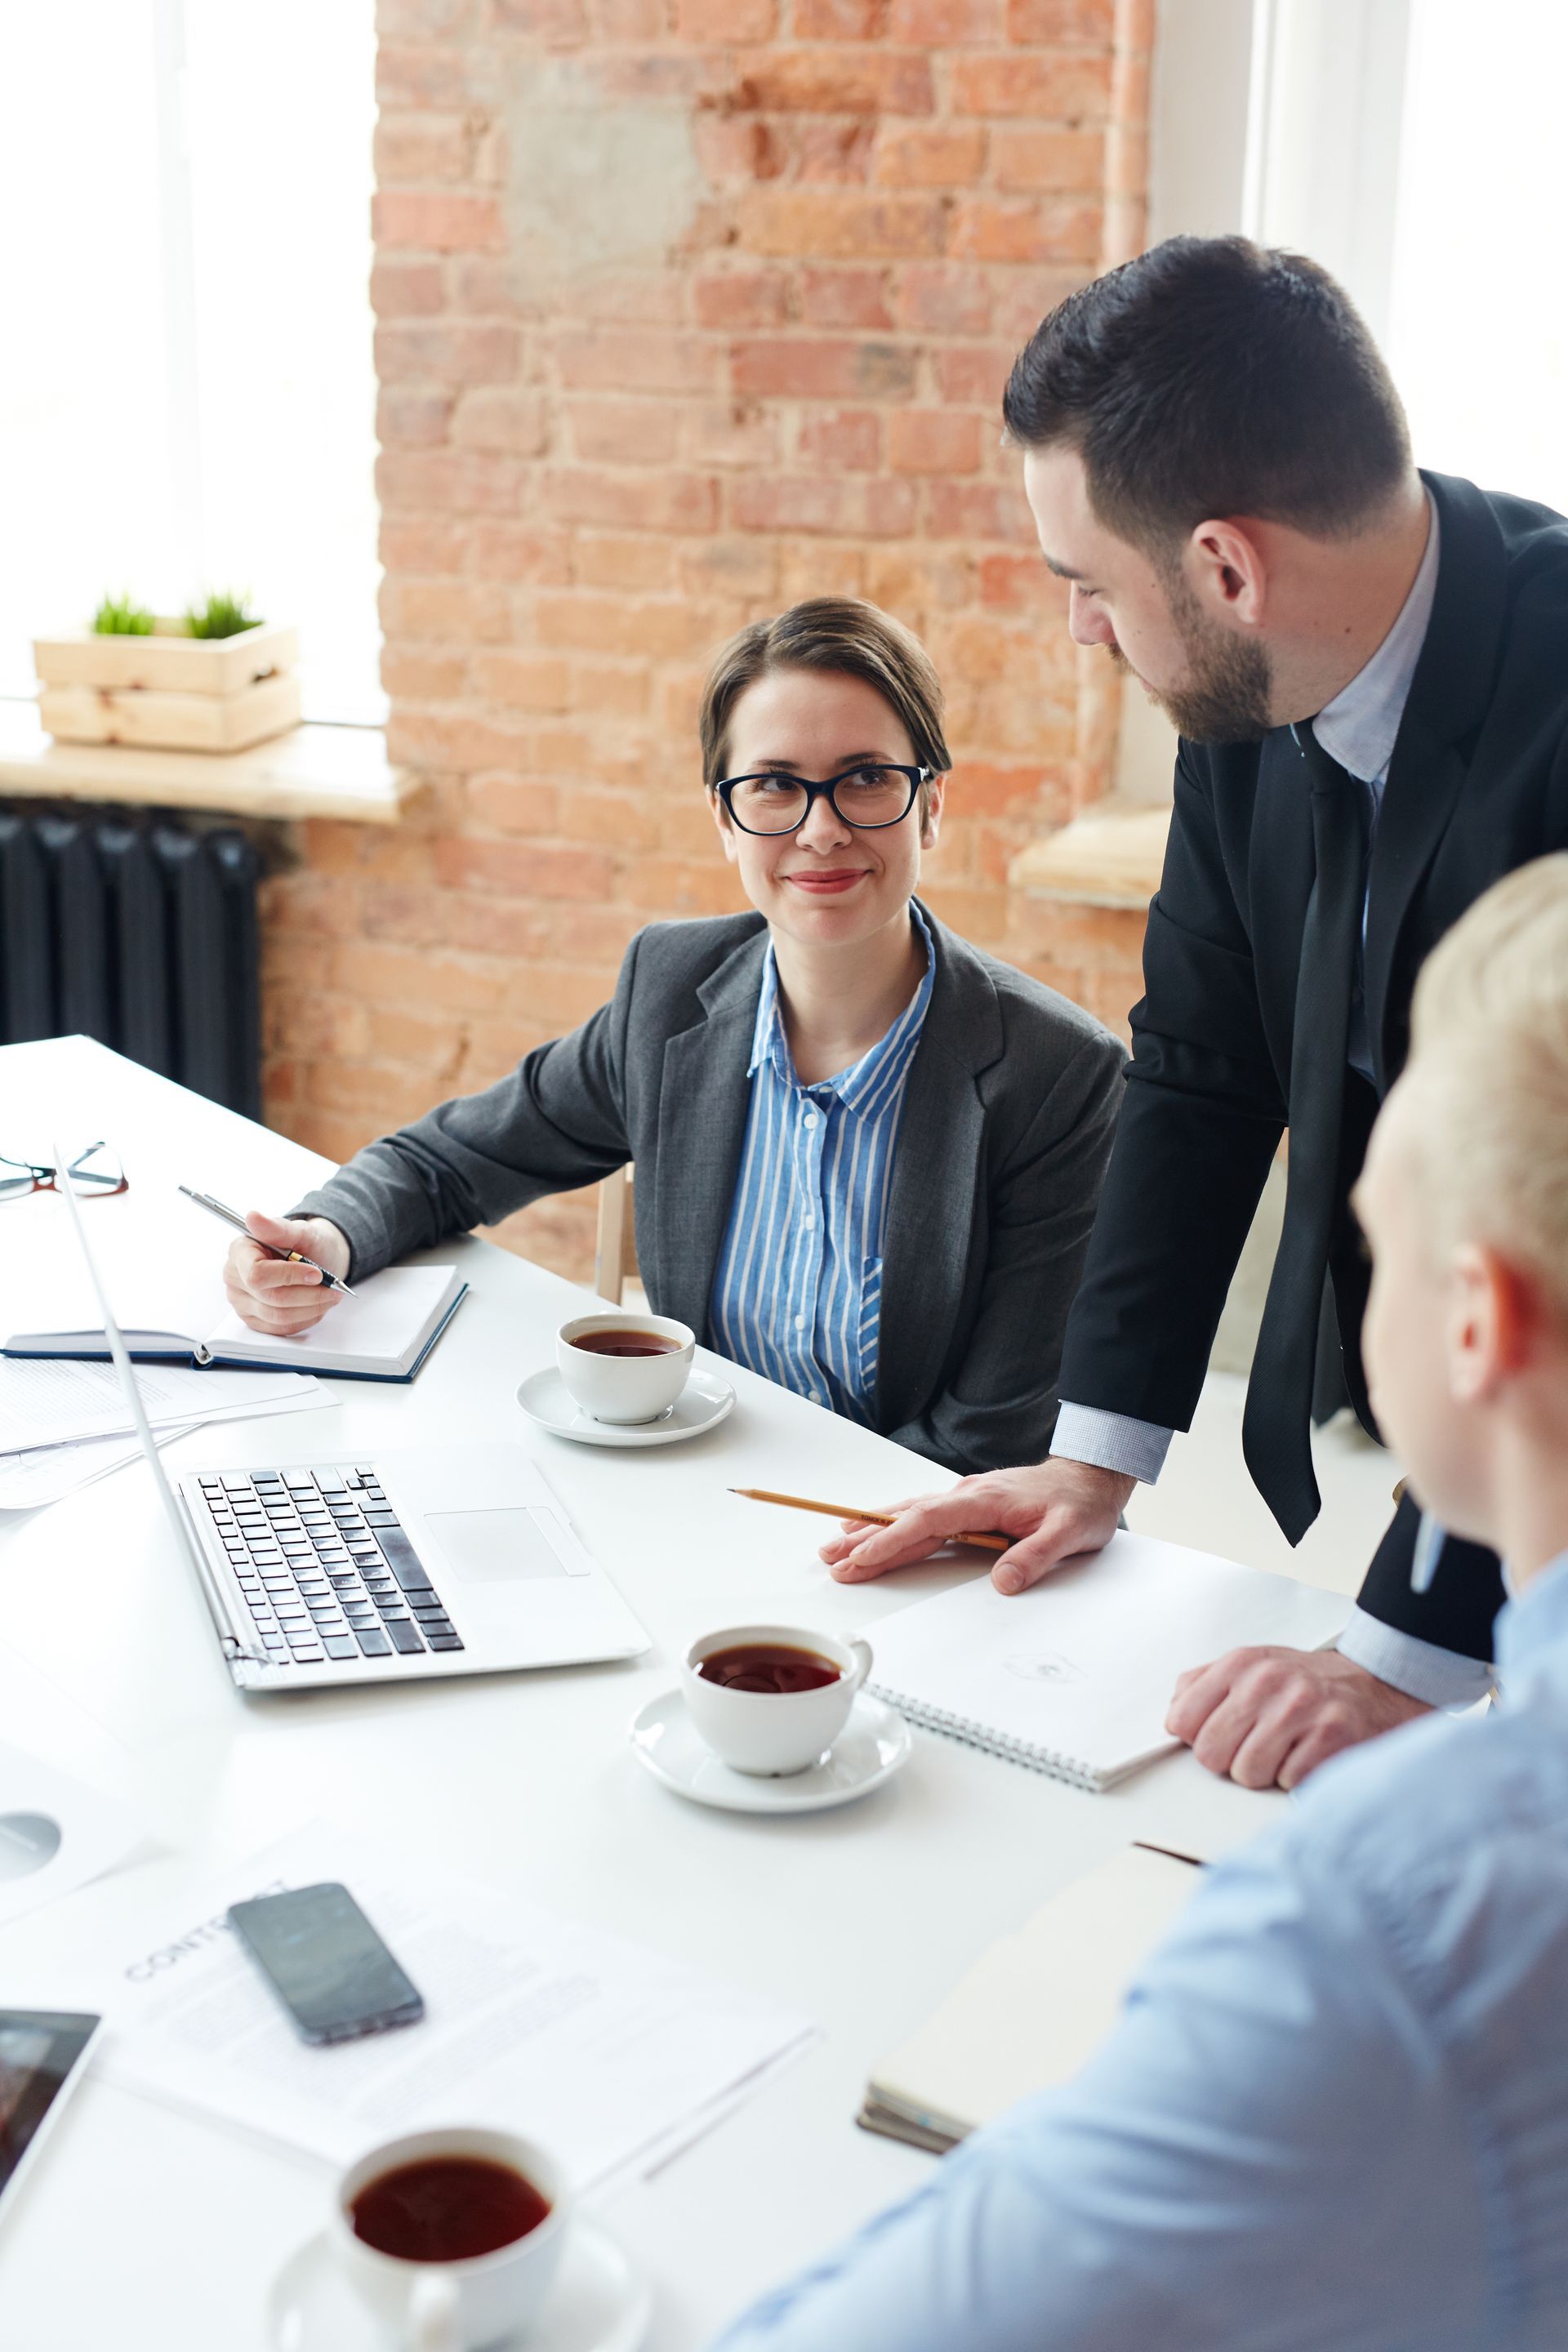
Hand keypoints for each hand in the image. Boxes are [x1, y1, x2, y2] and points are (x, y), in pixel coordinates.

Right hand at [222, 1210, 350, 1336]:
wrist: (315, 1260)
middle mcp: (235, 1278)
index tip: (317, 1273)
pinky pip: (281, 1328)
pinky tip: (316, 1305)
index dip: (289, 1277)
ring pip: (279, 1316)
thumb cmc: (306, 1244)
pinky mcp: (255, 1320)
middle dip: (309, 1295)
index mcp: (239, 1252)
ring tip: (330, 1295)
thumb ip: (278, 1228)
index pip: (256, 1274)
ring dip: (311, 1308)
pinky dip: (305, 1318)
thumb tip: (253, 1217)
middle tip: (333, 1288)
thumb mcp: (300, 1231)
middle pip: (271, 1298)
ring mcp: (242, 1302)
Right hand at [819, 1458, 1136, 1594]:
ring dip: (870, 1529)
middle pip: (906, 1516)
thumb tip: (1003, 1582)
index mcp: (985, 1500)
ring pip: (908, 1513)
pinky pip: (920, 1514)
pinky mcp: (966, 1505)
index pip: (927, 1520)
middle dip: (866, 1538)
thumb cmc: (1079, 1506)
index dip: (892, 1539)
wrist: (1089, 1478)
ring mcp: (964, 1498)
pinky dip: (891, 1523)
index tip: (862, 1557)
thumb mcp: (1070, 1536)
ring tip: (834, 1546)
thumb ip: (1035, 1558)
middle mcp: (967, 1495)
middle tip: (830, 1560)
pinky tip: (871, 1530)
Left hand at [1165, 1647, 1431, 1790]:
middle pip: (1211, 1753)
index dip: (1198, 1738)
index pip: (1183, 1720)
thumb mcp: (1252, 1668)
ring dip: (1265, 1772)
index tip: (1219, 1735)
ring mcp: (1301, 1708)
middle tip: (1257, 1745)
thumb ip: (1204, 1686)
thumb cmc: (1307, 1684)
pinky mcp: (1331, 1737)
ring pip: (1247, 1773)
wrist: (1377, 1686)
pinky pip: (1287, 1782)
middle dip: (1230, 1759)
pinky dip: (1296, 1778)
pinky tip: (1309, 1756)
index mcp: (1241, 1664)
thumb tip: (1174, 1720)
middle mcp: (1267, 1682)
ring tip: (1286, 1750)